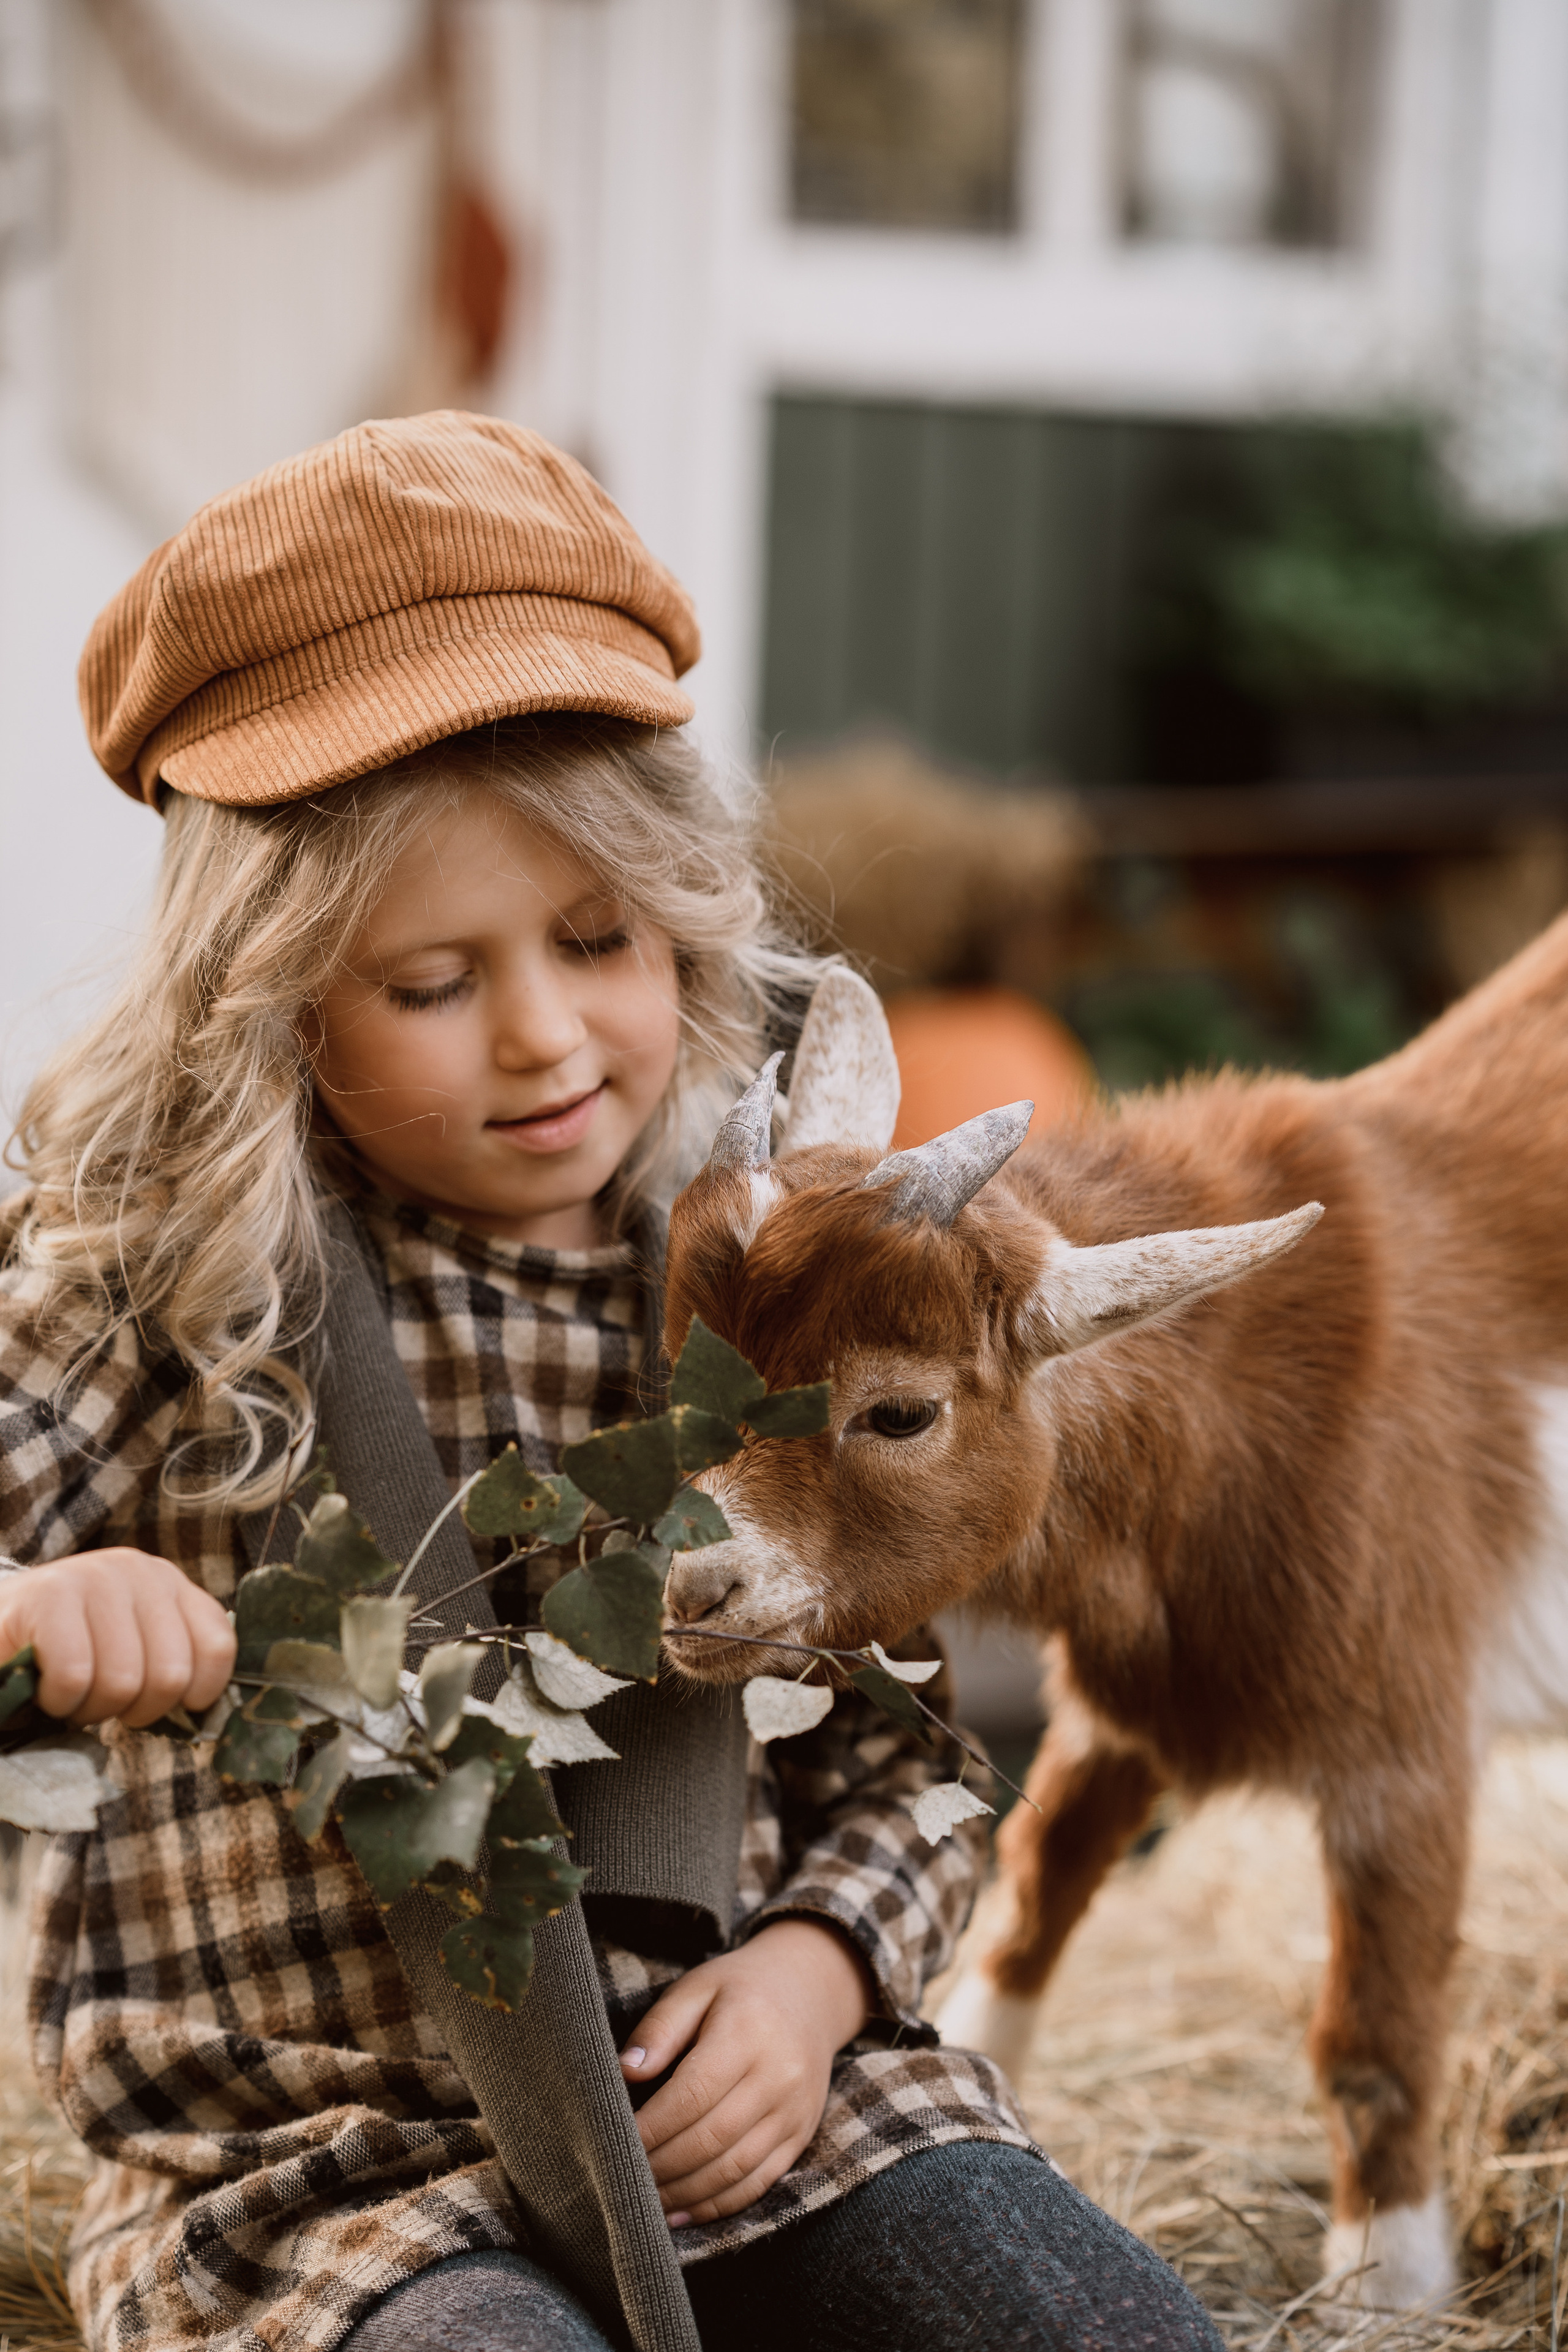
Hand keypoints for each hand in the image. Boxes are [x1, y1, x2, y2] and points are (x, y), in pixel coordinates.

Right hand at [0, 1549, 235, 1728]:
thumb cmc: (68, 1653)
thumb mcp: (133, 1651)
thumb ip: (173, 1666)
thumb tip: (208, 1714)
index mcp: (170, 1584)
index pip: (218, 1647)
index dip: (195, 1694)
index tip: (157, 1706)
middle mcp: (139, 1571)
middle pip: (171, 1675)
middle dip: (133, 1709)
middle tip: (100, 1701)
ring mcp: (94, 1576)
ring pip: (123, 1681)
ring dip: (90, 1708)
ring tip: (70, 1691)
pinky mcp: (49, 1594)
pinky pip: (75, 1676)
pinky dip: (57, 1699)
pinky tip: (43, 1685)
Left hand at [621, 1917, 872, 2225]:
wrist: (813, 1991)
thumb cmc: (740, 1990)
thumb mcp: (698, 1987)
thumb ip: (661, 2027)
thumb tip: (625, 2072)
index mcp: (748, 2033)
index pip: (692, 2094)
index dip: (651, 2127)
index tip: (613, 2143)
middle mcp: (778, 2076)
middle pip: (712, 2139)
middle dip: (661, 2167)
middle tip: (622, 2179)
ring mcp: (794, 2111)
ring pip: (734, 2170)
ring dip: (684, 2194)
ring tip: (645, 2202)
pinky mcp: (801, 2135)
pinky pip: (759, 2182)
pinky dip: (718, 2205)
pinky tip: (683, 2211)